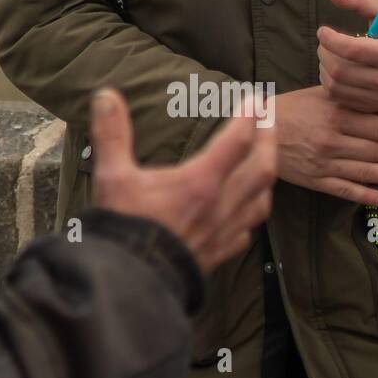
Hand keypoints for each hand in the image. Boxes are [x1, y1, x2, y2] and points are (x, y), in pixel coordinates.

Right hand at [87, 87, 275, 275]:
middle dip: (269, 141)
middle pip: (261, 169)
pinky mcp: (217, 254)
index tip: (256, 98)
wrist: (131, 283)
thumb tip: (106, 94)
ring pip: (261, 201)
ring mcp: (222, 233)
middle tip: (271, 120)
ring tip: (265, 162)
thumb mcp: (113, 176)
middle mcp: (220, 206)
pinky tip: (245, 212)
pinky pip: (245, 232)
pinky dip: (251, 215)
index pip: (236, 141)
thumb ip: (112, 133)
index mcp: (200, 182)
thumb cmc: (124, 227)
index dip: (249, 116)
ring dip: (266, 177)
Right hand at [272, 86, 377, 206]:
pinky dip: (368, 196)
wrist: (257, 131)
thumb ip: (345, 98)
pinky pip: (347, 190)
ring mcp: (325, 163)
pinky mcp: (316, 180)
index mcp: (334, 116)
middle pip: (377, 149)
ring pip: (368, 171)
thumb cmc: (288, 108)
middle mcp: (332, 141)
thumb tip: (376, 101)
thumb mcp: (316, 94)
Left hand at [317, 0, 377, 113]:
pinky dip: (329, 81)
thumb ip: (359, 0)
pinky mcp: (369, 107)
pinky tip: (334, 70)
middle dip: (324, 52)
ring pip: (335, 84)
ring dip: (324, 66)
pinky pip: (337, 96)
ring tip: (329, 54)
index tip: (323, 31)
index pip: (353, 50)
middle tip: (324, 43)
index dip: (331, 40)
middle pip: (340, 69)